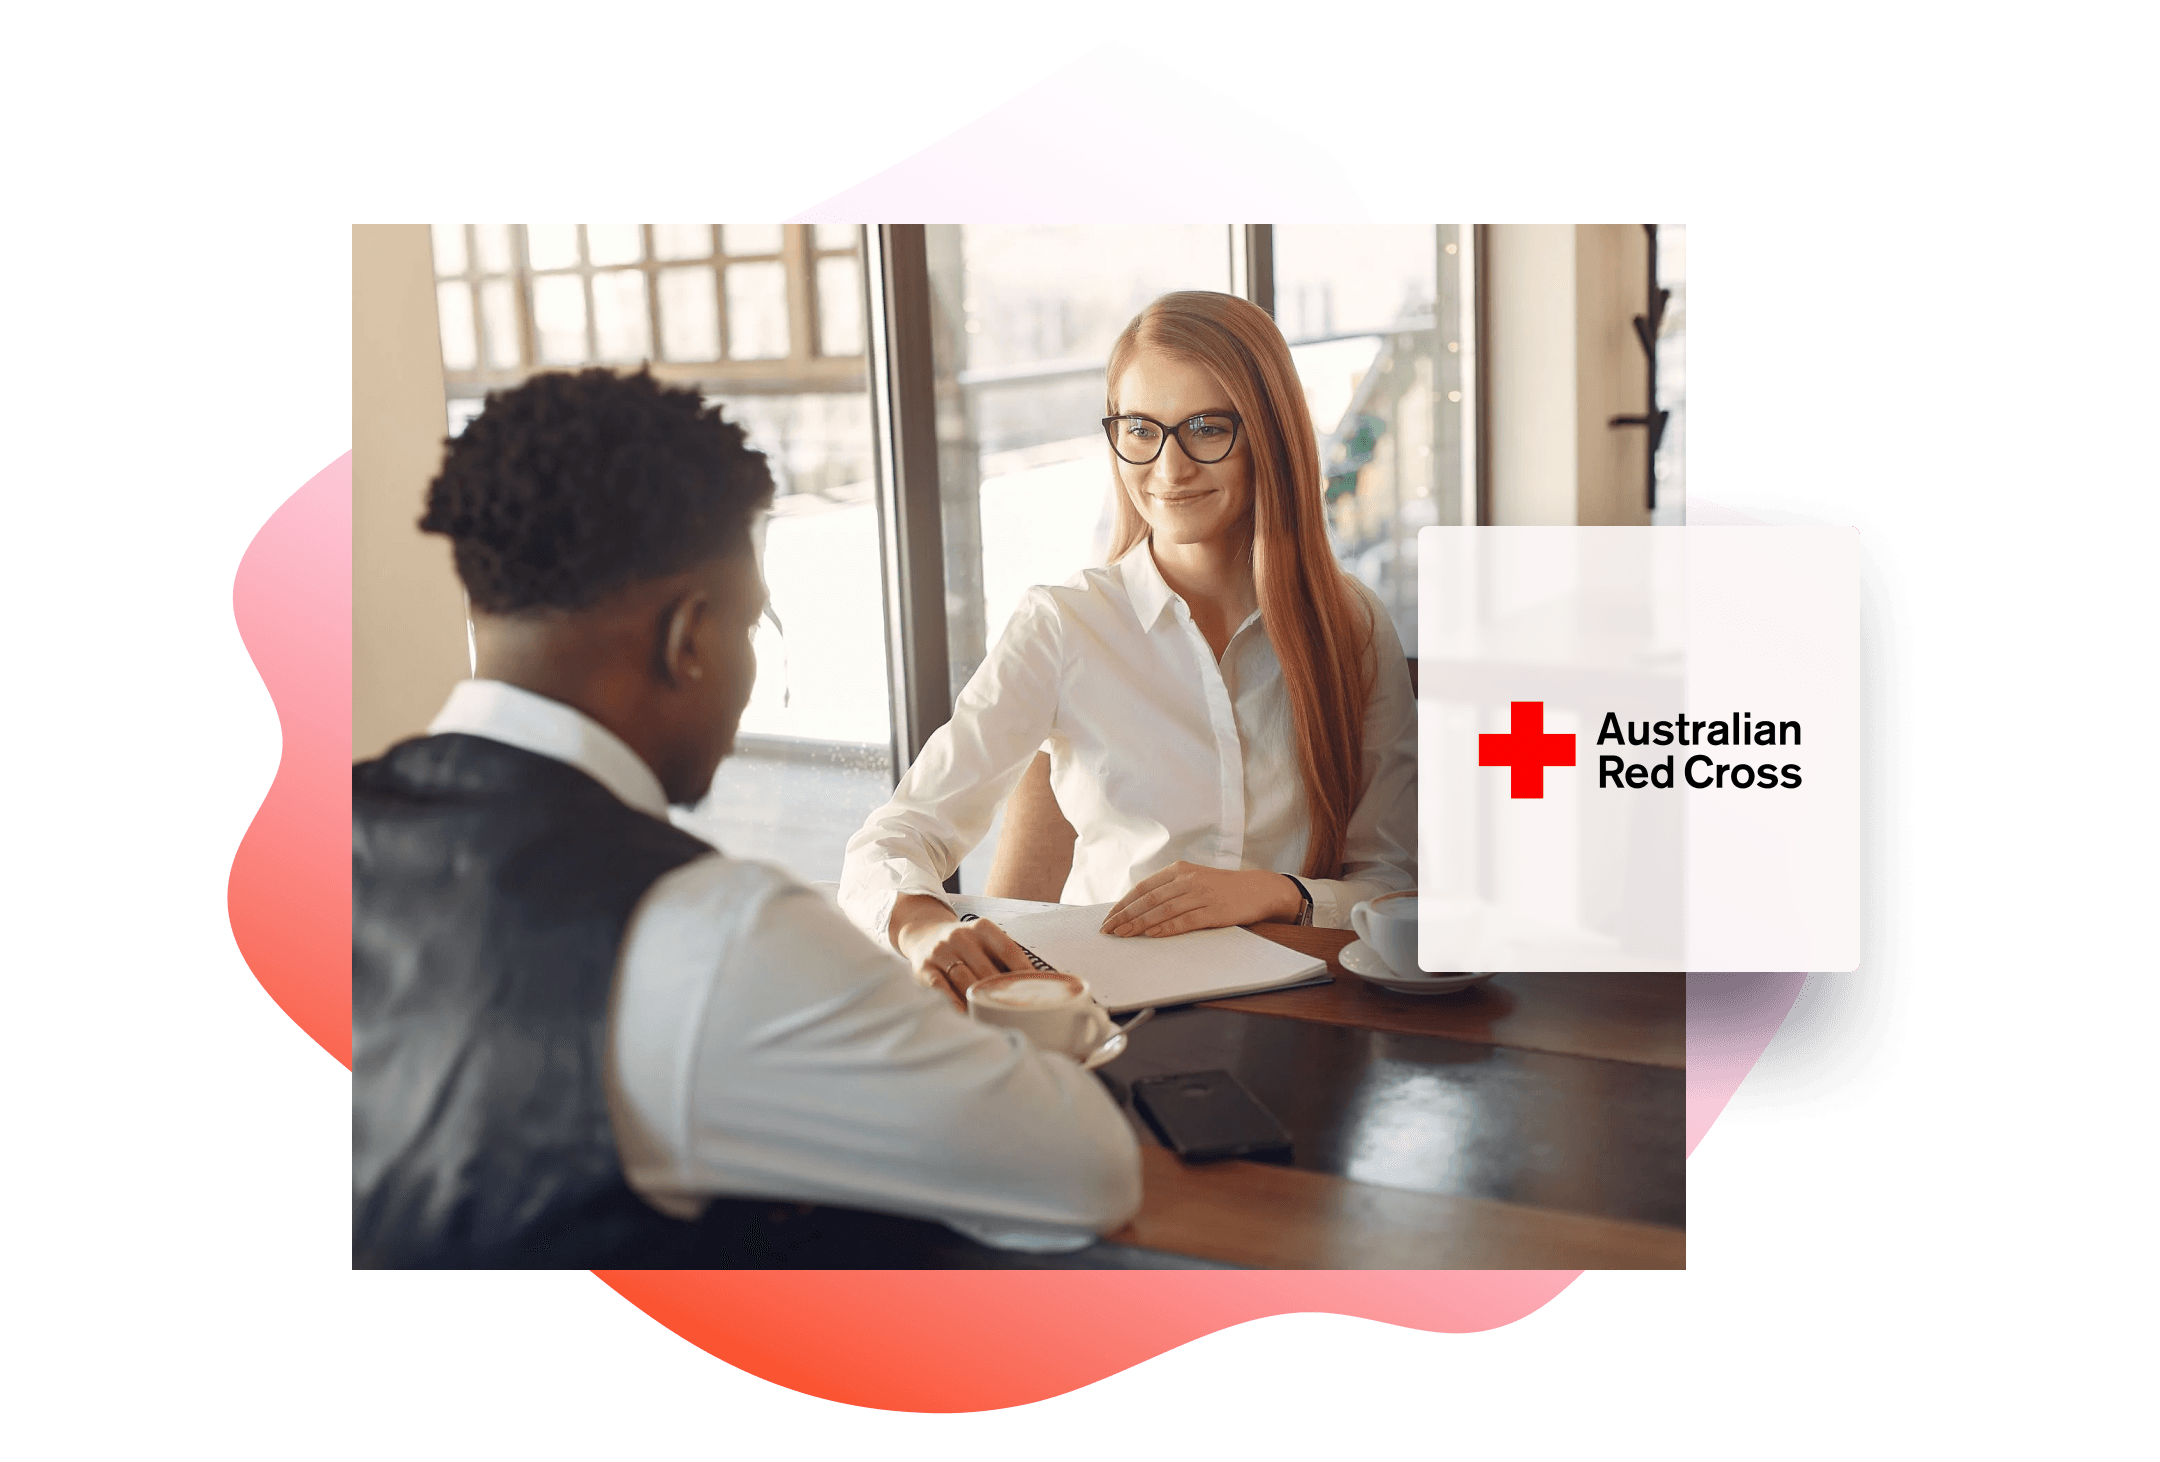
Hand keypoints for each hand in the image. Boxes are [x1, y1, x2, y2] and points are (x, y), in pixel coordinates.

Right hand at [889, 894, 1035, 1008]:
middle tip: (1019, 1012)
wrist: (923, 934)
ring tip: (995, 1018)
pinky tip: (963, 1013)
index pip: (1008, 950)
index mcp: (982, 928)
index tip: (1038, 990)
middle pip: (986, 969)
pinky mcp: (924, 967)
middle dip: (1002, 993)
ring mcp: (941, 951)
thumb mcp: (984, 940)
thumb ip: (1005, 958)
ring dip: (979, 1001)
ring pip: (964, 980)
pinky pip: (939, 986)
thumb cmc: (965, 945)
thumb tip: (1039, 984)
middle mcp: (961, 936)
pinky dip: (952, 1000)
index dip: (1024, 972)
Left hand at [1100, 863, 1302, 937]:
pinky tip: (1152, 935)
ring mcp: (1201, 895)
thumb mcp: (1193, 879)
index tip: (1109, 917)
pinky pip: (1185, 921)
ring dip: (1140, 924)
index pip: (1143, 888)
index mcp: (1179, 870)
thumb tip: (1138, 907)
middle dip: (1125, 916)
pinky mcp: (1214, 912)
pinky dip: (1166, 928)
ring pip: (1163, 910)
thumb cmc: (1222, 887)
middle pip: (1149, 900)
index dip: (1123, 903)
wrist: (1258, 889)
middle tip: (1109, 930)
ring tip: (1124, 935)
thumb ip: (1169, 889)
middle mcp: (1188, 880)